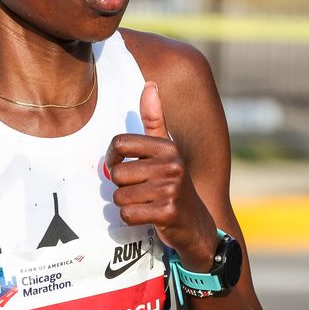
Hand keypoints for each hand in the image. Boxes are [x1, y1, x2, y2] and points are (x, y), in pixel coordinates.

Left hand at [105, 82, 218, 270]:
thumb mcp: (166, 151)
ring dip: (127, 204)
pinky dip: (132, 219)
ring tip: (146, 203)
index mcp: (168, 147)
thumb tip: (151, 84)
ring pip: (120, 197)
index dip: (112, 158)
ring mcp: (171, 189)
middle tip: (140, 191)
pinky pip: (128, 214)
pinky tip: (148, 217)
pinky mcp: (168, 212)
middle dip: (122, 187)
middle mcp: (172, 165)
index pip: (120, 143)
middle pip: (117, 174)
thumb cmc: (172, 185)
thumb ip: (154, 120)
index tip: (118, 166)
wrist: (196, 225)